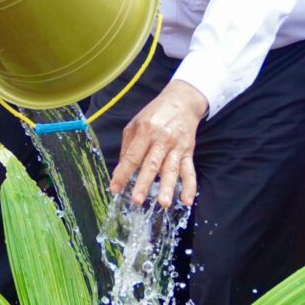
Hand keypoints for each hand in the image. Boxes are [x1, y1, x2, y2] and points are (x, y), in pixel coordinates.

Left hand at [110, 78, 205, 207]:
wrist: (183, 101)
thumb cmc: (156, 113)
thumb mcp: (136, 123)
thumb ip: (128, 145)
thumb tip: (121, 168)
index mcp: (145, 131)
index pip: (132, 156)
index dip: (123, 173)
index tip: (115, 188)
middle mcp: (161, 140)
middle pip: (152, 164)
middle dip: (144, 183)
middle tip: (137, 200)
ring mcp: (176, 147)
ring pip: (171, 170)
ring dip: (168, 187)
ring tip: (163, 203)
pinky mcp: (188, 152)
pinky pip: (189, 171)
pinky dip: (190, 186)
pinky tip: (187, 200)